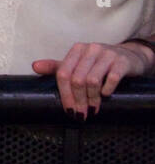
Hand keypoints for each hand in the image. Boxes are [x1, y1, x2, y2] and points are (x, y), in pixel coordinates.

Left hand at [32, 41, 152, 116]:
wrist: (129, 57)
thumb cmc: (98, 63)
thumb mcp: (77, 63)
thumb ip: (56, 67)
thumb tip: (34, 67)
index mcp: (76, 50)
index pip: (63, 74)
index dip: (65, 94)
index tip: (69, 110)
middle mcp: (90, 49)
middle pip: (77, 79)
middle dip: (78, 100)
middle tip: (81, 114)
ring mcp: (107, 54)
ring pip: (92, 80)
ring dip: (92, 99)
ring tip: (93, 108)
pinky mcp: (122, 61)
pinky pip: (112, 78)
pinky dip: (107, 90)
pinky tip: (106, 95)